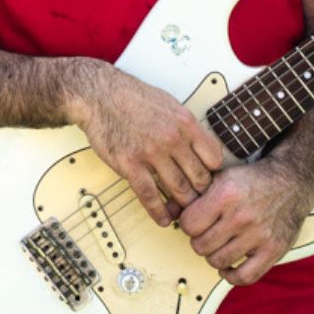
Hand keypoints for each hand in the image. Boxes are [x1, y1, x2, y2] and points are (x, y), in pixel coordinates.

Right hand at [71, 62, 225, 227]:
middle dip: (201, 194)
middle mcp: (172, 139)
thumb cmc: (132, 97)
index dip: (214, 173)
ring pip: (179, 190)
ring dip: (183, 206)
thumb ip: (186, 127)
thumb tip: (200, 146)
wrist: (99, 95)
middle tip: (200, 202)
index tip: (209, 180)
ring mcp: (151, 153)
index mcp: (185, 123)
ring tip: (184, 213)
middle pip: (199, 178)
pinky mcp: (130, 165)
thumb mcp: (170, 103)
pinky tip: (163, 218)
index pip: (214, 158)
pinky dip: (159, 212)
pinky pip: (150, 196)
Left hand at [178, 161, 313, 285]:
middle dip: (199, 241)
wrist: (291, 181)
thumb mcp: (220, 176)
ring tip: (218, 246)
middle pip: (201, 245)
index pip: (188, 224)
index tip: (195, 222)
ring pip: (218, 261)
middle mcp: (241, 216)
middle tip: (207, 234)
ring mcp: (259, 235)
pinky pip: (245, 277)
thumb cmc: (251, 180)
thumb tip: (167, 210)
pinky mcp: (274, 250)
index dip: (188, 224)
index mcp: (225, 194)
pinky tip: (229, 266)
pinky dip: (232, 276)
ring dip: (214, 257)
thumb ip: (193, 193)